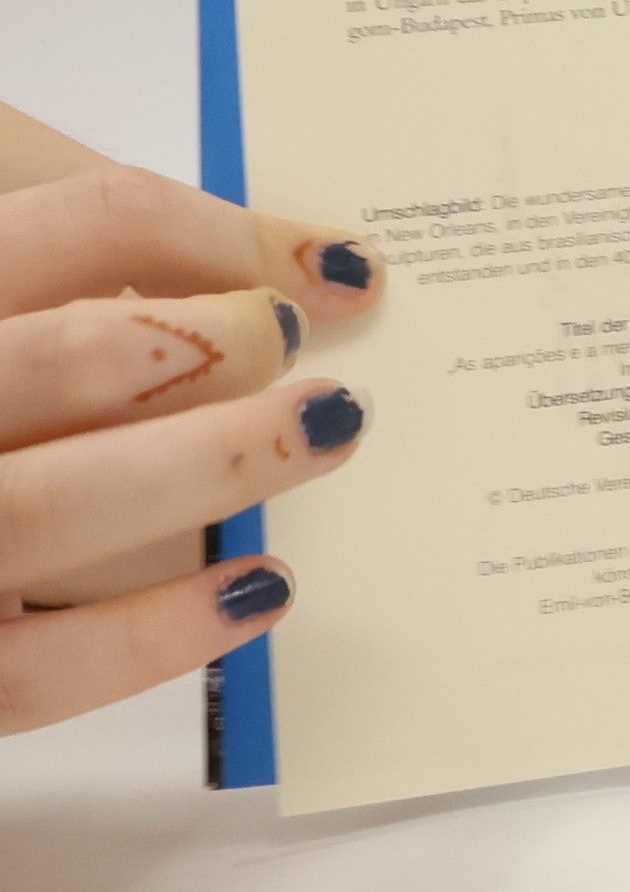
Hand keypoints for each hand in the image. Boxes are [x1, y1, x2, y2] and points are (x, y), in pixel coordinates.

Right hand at [0, 102, 385, 736]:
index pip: (92, 220)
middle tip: (300, 345)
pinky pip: (35, 672)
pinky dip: (153, 633)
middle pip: (65, 358)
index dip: (230, 236)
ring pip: (44, 509)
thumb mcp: (15, 265)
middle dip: (213, 345)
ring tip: (327, 430)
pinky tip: (260, 588)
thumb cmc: (2, 365)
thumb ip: (104, 244)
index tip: (334, 266)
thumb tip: (292, 263)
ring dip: (211, 466)